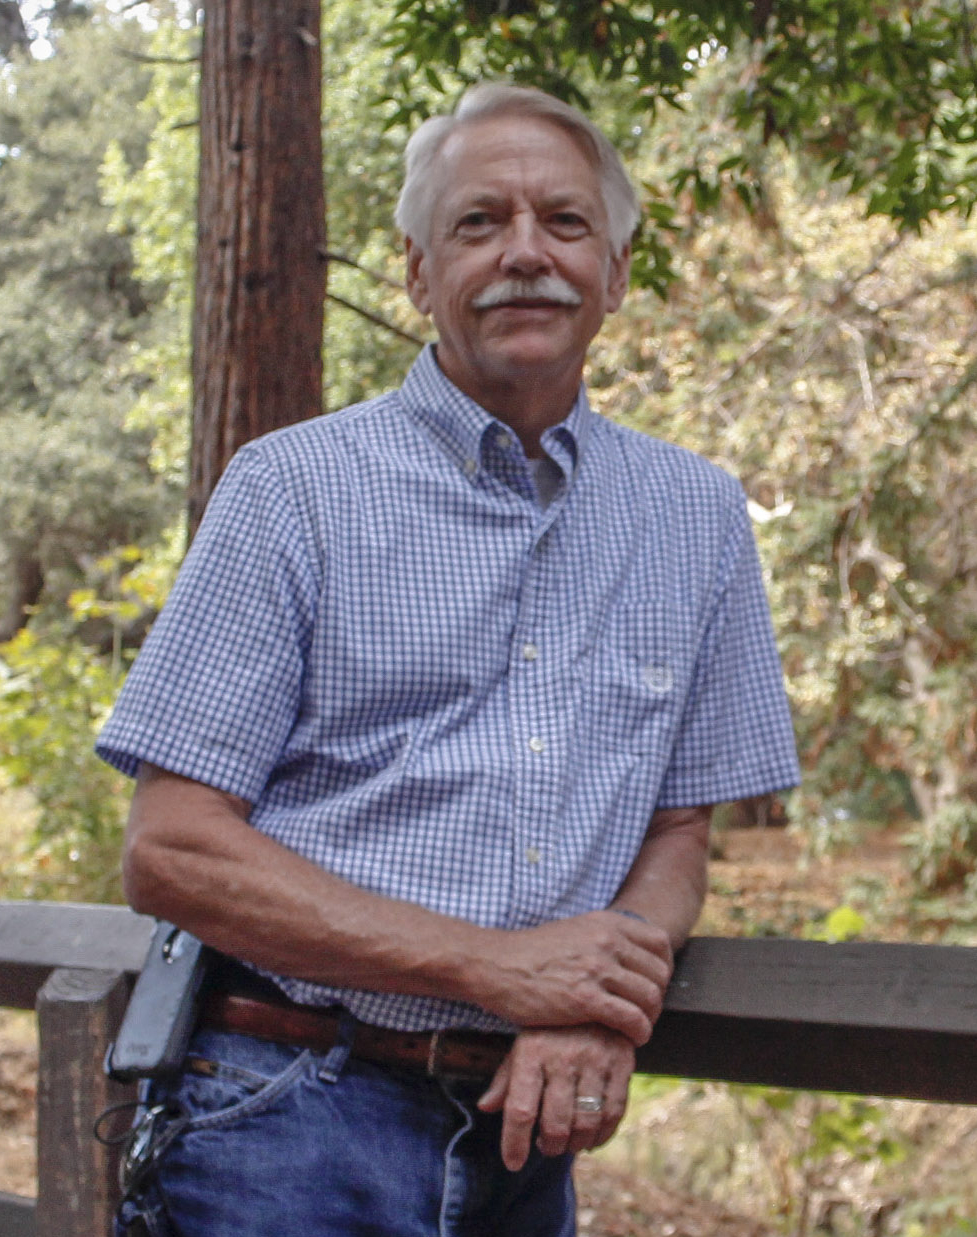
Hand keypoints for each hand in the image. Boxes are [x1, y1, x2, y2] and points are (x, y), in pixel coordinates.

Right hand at [475, 911, 671, 1045]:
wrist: (495, 965)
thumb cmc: (531, 953)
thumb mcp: (573, 931)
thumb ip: (603, 939)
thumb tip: (629, 954)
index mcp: (606, 922)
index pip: (659, 942)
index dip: (663, 967)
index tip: (653, 984)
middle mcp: (606, 940)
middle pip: (659, 972)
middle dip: (657, 996)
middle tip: (644, 1012)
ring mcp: (597, 968)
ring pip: (650, 997)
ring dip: (650, 1018)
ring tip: (638, 1028)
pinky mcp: (585, 999)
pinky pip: (632, 1019)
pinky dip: (639, 1033)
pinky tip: (631, 1039)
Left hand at [477, 1025, 635, 1171]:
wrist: (594, 996)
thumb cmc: (551, 1029)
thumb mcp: (523, 1045)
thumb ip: (506, 1078)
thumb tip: (485, 1107)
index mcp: (532, 1051)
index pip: (520, 1110)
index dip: (514, 1143)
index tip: (513, 1163)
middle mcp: (563, 1056)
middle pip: (556, 1123)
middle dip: (550, 1146)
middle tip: (547, 1147)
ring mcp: (595, 1059)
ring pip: (586, 1122)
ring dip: (576, 1144)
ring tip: (568, 1143)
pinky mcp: (621, 1063)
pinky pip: (614, 1112)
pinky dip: (602, 1135)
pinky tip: (592, 1137)